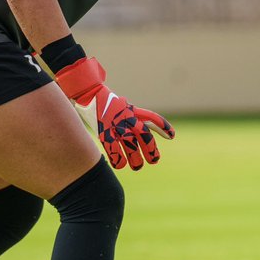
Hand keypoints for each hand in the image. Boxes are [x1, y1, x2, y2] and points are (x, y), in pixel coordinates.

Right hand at [54, 56, 173, 170]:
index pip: (151, 118)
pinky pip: (113, 148)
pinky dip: (118, 159)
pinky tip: (120, 165)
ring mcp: (115, 124)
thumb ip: (136, 115)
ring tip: (137, 166)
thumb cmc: (105, 102)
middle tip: (153, 160)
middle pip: (143, 134)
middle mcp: (126, 117)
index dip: (163, 126)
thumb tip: (148, 122)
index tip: (171, 136)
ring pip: (130, 144)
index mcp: (131, 111)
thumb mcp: (123, 106)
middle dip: (151, 149)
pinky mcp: (103, 131)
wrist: (88, 93)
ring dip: (135, 158)